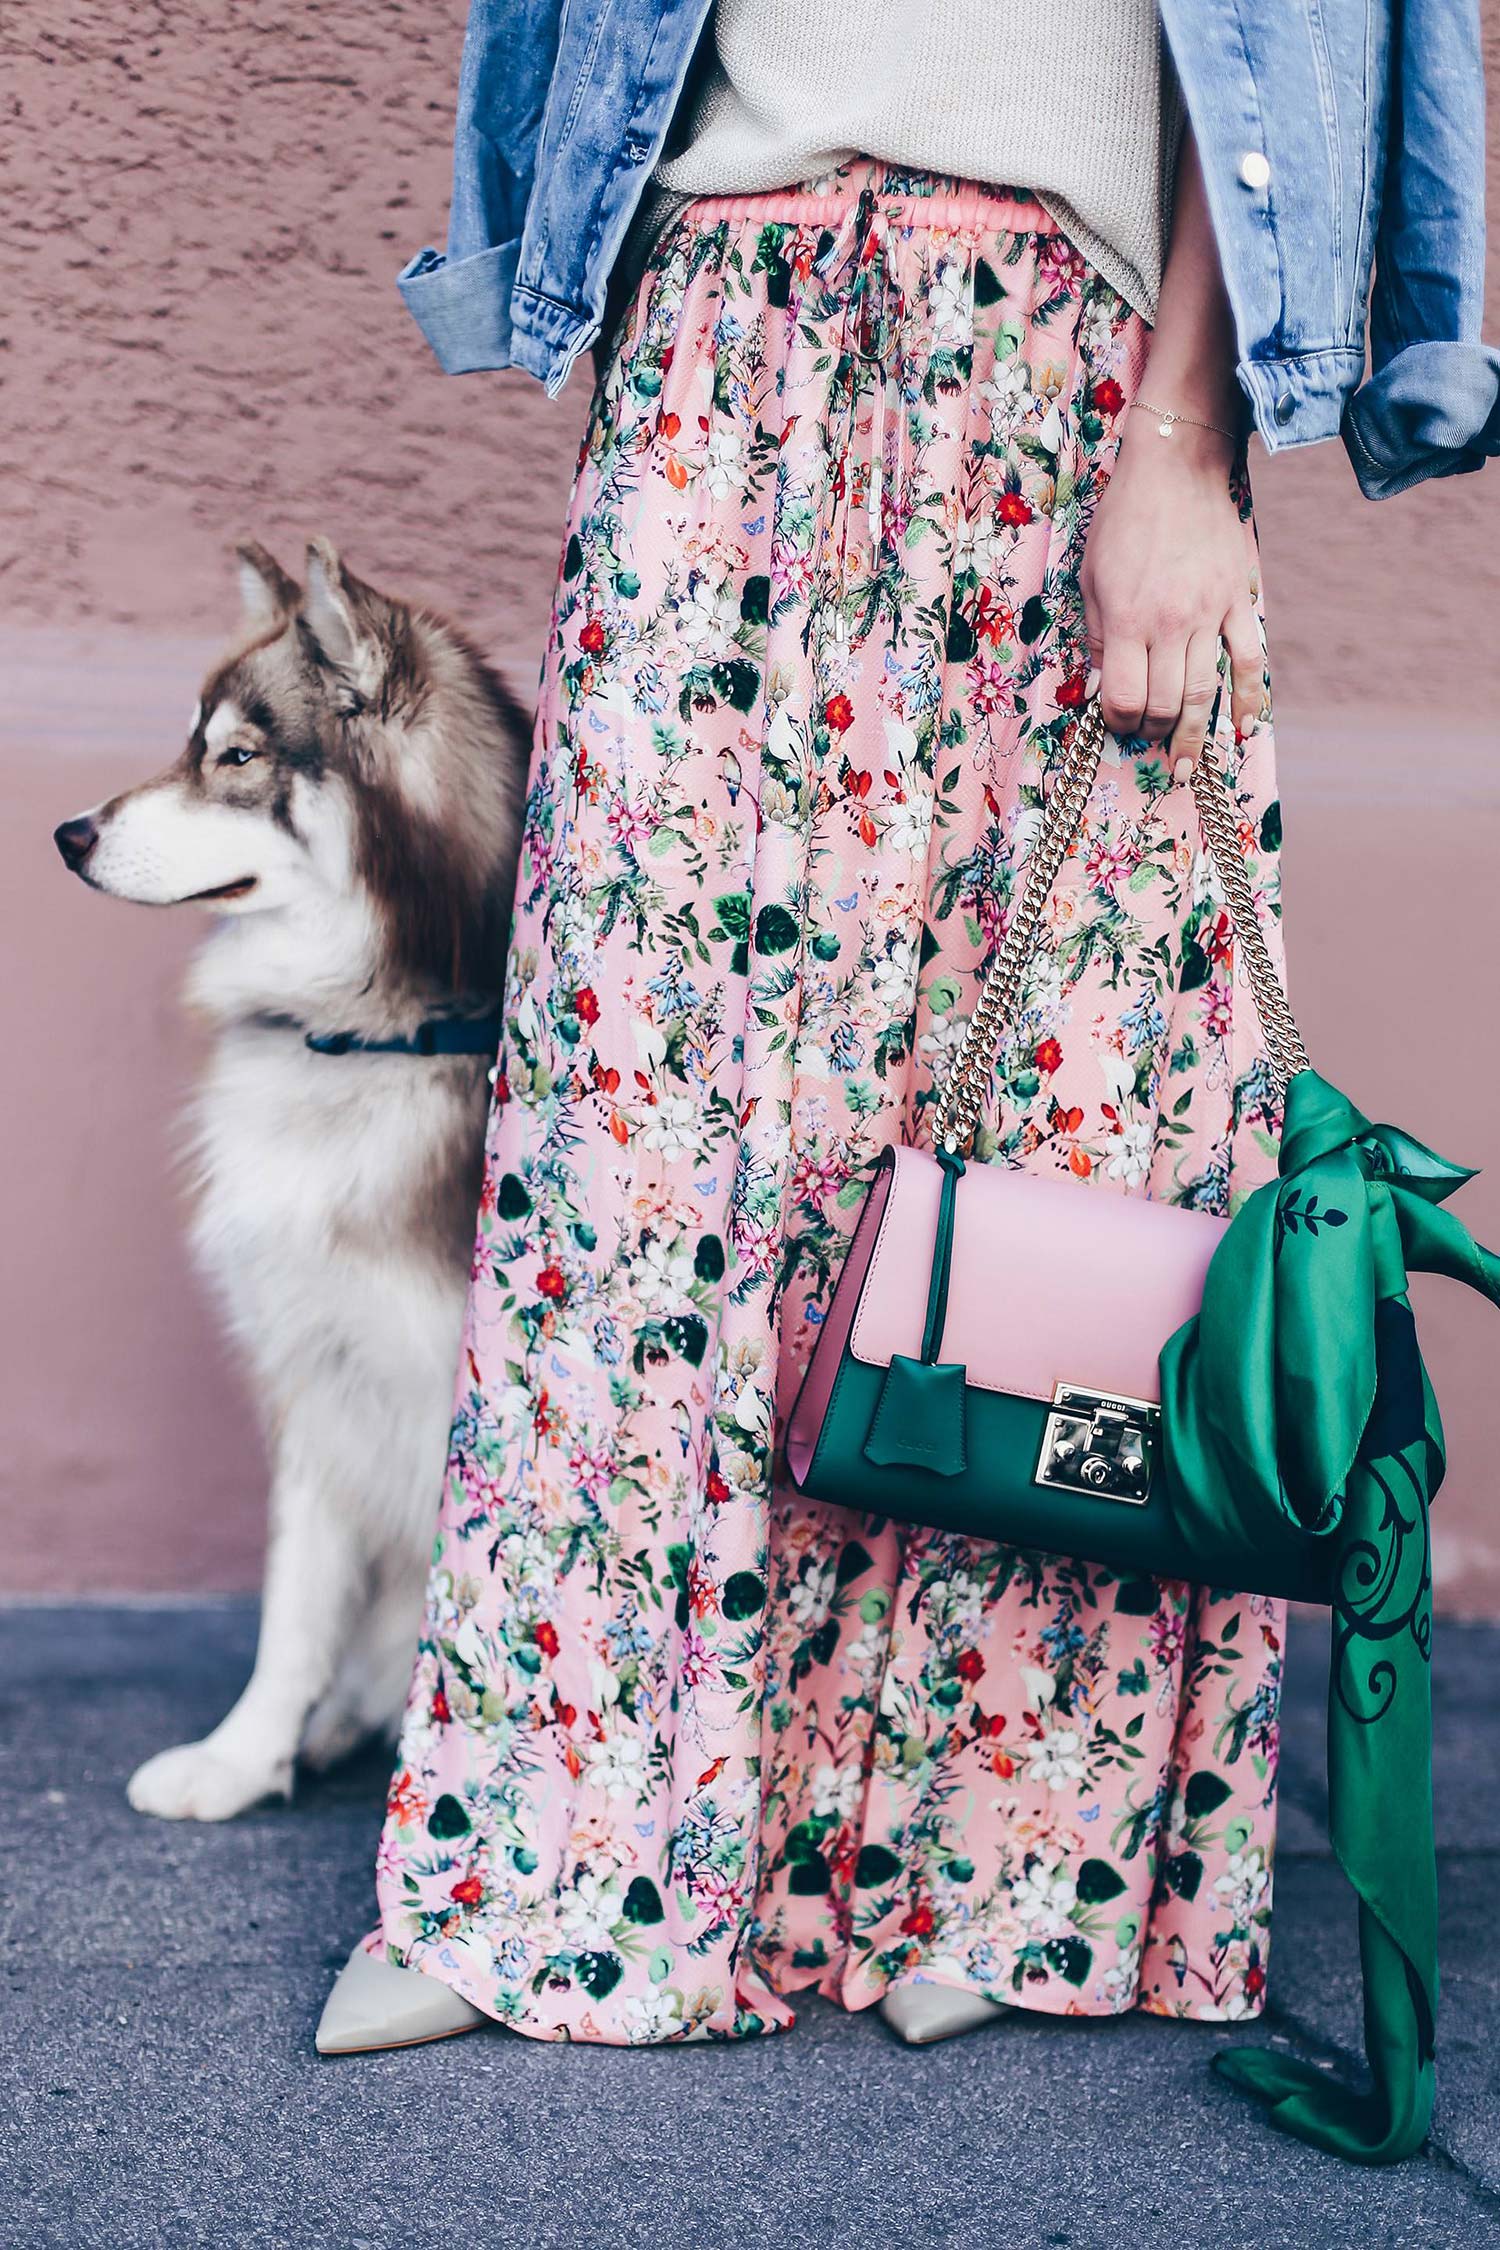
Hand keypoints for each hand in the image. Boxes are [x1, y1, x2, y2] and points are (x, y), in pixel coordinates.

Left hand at [1079, 416, 1264, 768]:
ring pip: (1203, 692)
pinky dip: (1247, 699)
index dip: (1117, 721)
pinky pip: (1248, 660)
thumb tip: (1102, 687)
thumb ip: (1099, 635)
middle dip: (1152, 731)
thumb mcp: (1091, 576)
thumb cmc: (1125, 520)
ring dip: (1193, 735)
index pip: (1124, 696)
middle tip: (1146, 738)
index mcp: (1129, 618)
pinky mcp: (1238, 601)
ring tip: (1185, 765)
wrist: (1179, 468)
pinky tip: (1241, 728)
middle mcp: (1171, 623)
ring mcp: (1210, 614)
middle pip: (1164, 703)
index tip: (1115, 722)